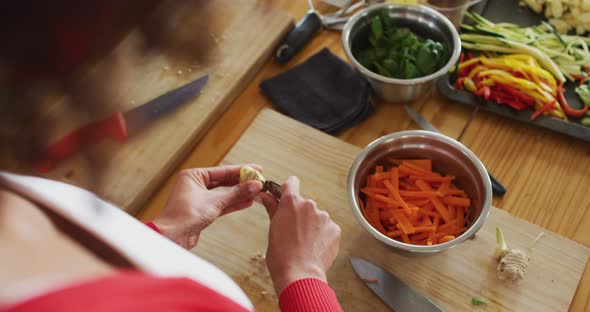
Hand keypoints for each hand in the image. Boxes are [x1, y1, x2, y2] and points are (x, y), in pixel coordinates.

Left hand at [153, 164, 262, 249]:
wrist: (172, 237)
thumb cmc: (185, 216)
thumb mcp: (215, 202)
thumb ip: (237, 193)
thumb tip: (255, 185)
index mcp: (193, 176)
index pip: (222, 171)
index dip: (241, 170)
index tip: (257, 169)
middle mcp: (194, 184)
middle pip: (223, 181)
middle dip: (241, 182)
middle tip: (258, 180)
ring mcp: (198, 198)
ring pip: (223, 193)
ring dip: (239, 194)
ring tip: (255, 192)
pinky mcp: (201, 211)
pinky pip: (220, 204)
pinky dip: (232, 203)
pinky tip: (246, 203)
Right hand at [260, 176, 340, 294]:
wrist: (299, 274)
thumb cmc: (281, 255)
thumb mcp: (272, 228)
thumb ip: (272, 208)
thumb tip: (263, 196)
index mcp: (291, 202)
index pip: (291, 182)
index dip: (289, 188)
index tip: (286, 194)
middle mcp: (309, 205)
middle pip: (305, 205)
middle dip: (300, 215)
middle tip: (293, 233)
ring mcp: (324, 217)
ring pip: (317, 217)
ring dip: (312, 226)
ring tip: (305, 244)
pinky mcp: (335, 229)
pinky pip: (328, 228)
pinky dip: (323, 236)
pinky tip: (314, 248)